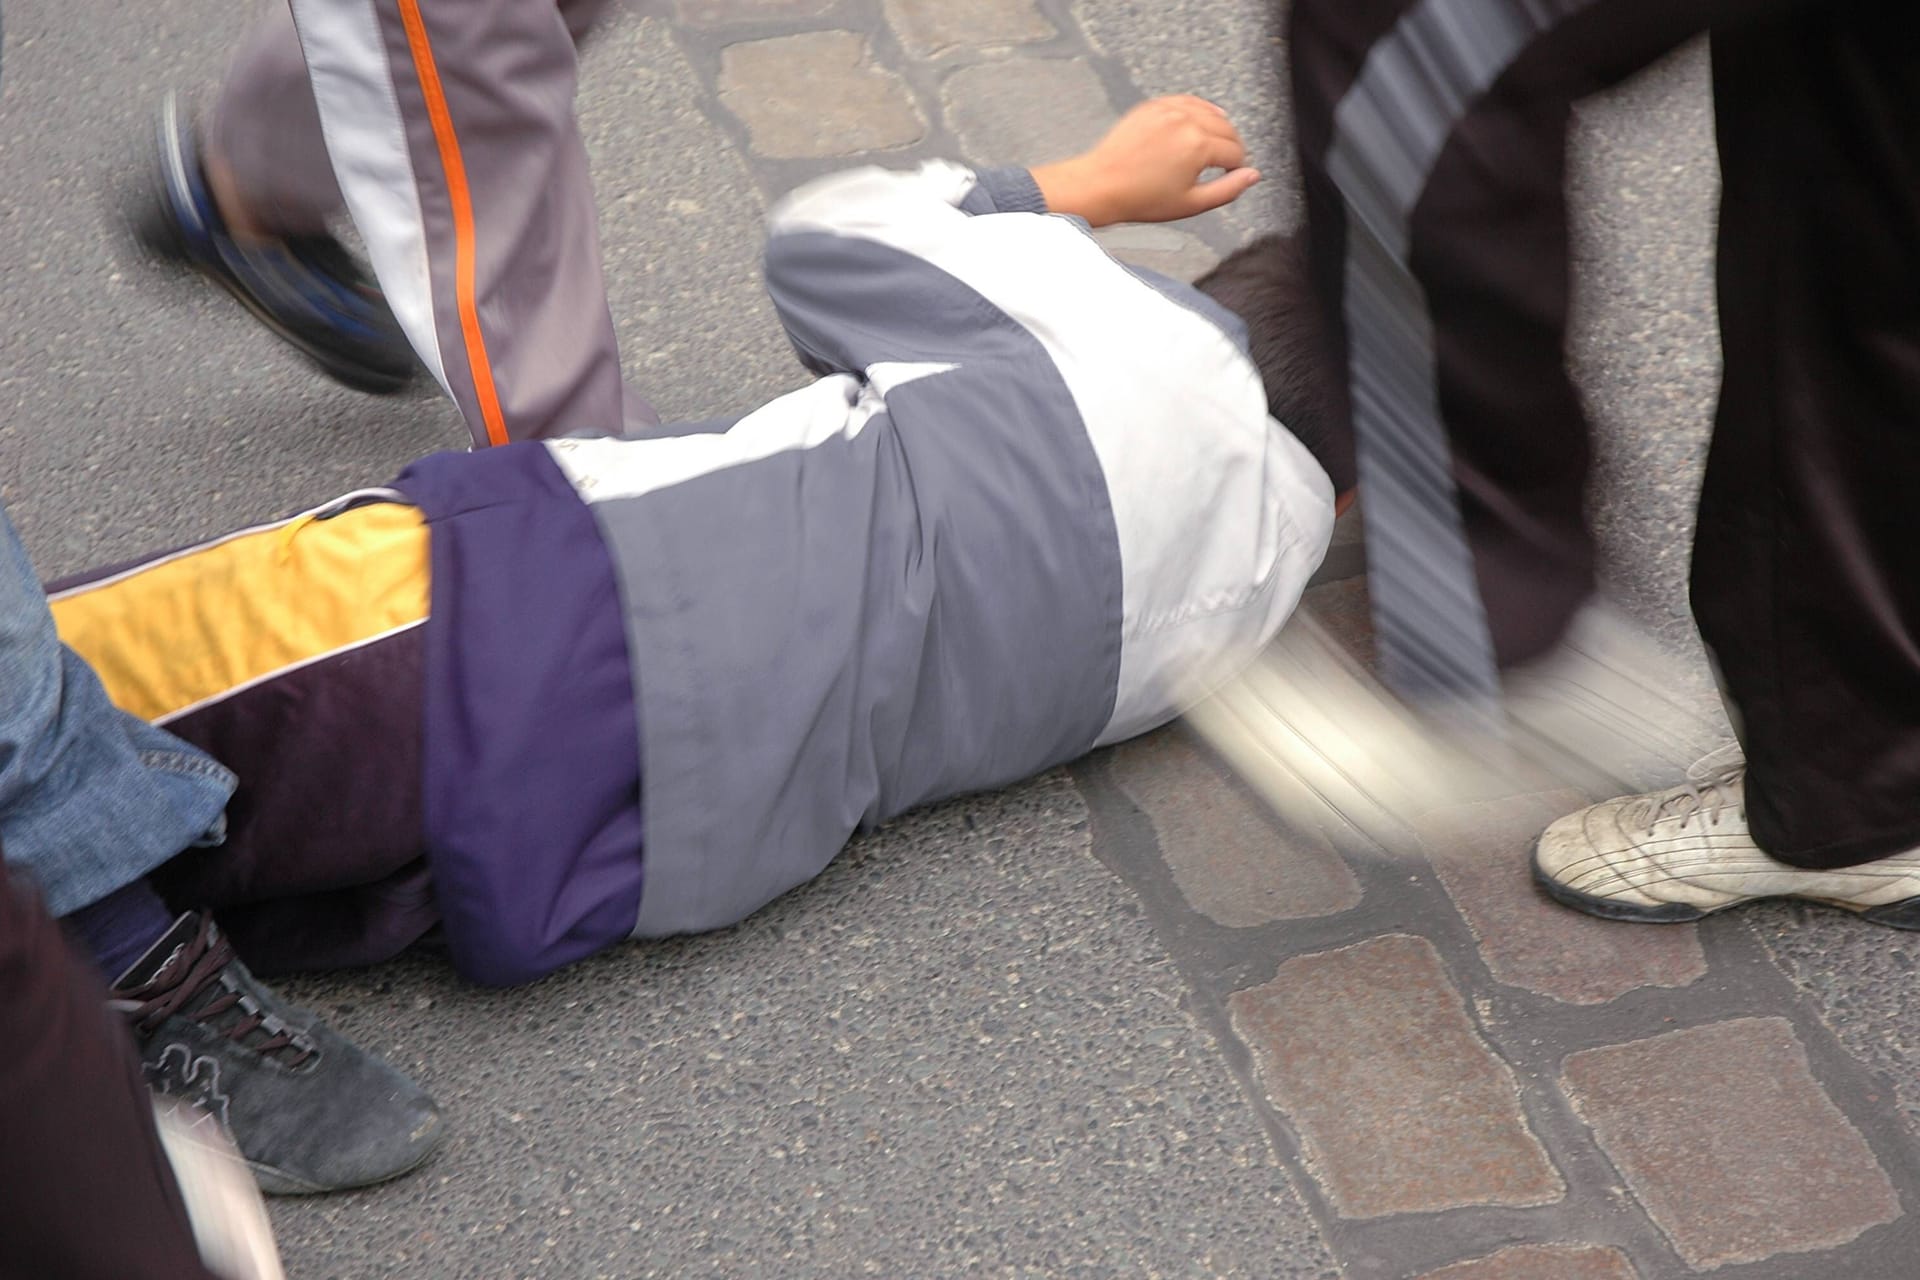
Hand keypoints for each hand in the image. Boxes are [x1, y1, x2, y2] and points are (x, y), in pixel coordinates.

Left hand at [1031, 96, 1258, 227]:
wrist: (1101, 185)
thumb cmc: (1140, 198)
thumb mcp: (1191, 204)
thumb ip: (1228, 190)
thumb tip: (1253, 176)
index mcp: (1198, 145)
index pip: (1235, 152)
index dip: (1238, 167)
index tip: (1233, 175)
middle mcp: (1186, 121)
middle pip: (1227, 129)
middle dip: (1231, 147)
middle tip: (1226, 163)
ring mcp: (1168, 109)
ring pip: (1210, 112)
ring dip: (1218, 128)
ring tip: (1214, 146)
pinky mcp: (1154, 105)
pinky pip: (1187, 101)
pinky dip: (1198, 111)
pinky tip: (1200, 123)